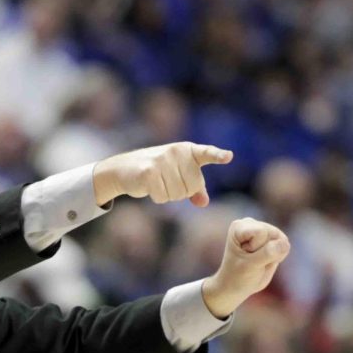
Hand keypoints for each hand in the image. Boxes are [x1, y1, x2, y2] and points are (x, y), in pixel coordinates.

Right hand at [93, 143, 232, 206]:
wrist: (123, 168)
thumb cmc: (155, 172)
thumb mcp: (177, 175)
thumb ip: (194, 189)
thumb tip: (203, 202)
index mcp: (187, 150)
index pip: (206, 153)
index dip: (218, 155)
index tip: (229, 156)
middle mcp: (176, 152)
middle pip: (192, 187)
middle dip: (181, 191)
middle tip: (166, 181)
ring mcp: (162, 160)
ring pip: (178, 195)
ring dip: (168, 195)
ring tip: (157, 183)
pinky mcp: (149, 172)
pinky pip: (163, 197)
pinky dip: (157, 197)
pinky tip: (149, 187)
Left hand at [201, 218, 290, 318]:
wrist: (236, 287)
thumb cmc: (238, 276)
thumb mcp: (250, 267)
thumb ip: (267, 254)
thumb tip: (285, 244)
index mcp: (240, 227)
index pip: (261, 232)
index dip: (256, 248)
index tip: (244, 257)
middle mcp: (251, 224)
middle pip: (274, 234)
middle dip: (267, 252)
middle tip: (252, 261)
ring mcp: (262, 229)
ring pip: (282, 240)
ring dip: (273, 255)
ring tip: (258, 261)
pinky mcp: (272, 238)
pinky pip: (285, 245)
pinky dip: (278, 256)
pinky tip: (265, 260)